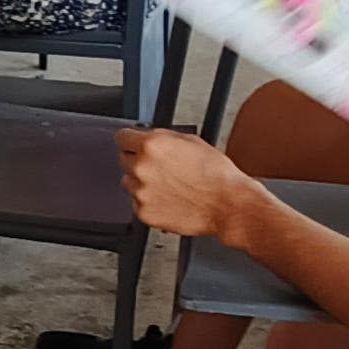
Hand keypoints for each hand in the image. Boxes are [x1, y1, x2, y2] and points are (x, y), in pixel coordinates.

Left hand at [116, 128, 262, 245]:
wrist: (227, 204)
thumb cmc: (215, 174)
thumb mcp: (190, 140)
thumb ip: (162, 137)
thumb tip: (148, 136)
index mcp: (151, 146)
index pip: (122, 137)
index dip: (131, 141)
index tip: (134, 145)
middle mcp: (141, 168)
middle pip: (124, 159)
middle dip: (138, 161)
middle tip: (160, 168)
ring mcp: (140, 192)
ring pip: (129, 182)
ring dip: (141, 182)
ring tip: (167, 185)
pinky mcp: (144, 212)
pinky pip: (137, 202)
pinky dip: (148, 201)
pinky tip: (168, 198)